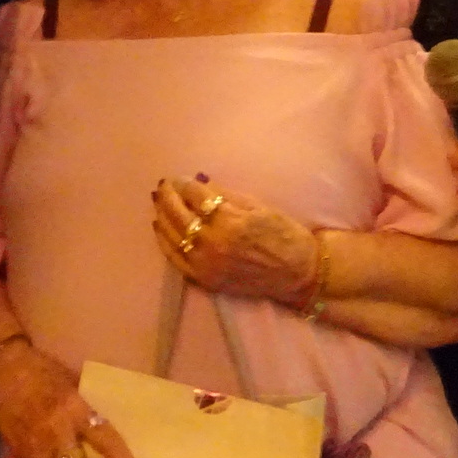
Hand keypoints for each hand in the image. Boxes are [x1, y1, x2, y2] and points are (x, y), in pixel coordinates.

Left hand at [153, 177, 318, 305]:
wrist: (298, 273)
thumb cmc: (284, 234)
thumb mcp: (259, 207)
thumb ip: (227, 196)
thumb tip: (200, 183)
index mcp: (230, 220)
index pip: (196, 196)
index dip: (186, 184)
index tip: (182, 178)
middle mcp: (213, 242)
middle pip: (179, 213)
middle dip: (169, 195)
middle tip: (165, 185)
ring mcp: (206, 264)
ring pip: (173, 235)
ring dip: (163, 215)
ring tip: (159, 201)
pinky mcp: (205, 279)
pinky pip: (175, 258)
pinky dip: (165, 241)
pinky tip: (161, 227)